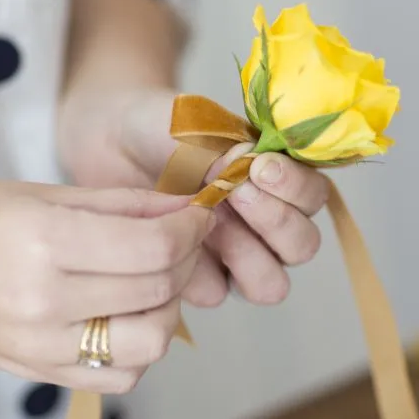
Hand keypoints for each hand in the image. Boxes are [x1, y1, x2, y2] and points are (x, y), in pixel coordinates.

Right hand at [0, 181, 212, 392]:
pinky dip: (138, 349)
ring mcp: (40, 347)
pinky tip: (126, 316)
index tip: (198, 214)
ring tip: (153, 281)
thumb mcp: (44, 194)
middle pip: (157, 292)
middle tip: (182, 240)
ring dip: (168, 309)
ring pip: (148, 346)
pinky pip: (117, 377)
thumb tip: (187, 206)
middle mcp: (44, 302)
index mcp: (45, 242)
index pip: (154, 248)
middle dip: (187, 260)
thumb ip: (123, 204)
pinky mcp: (38, 374)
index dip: (191, 229)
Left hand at [59, 87, 329, 307]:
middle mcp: (264, 224)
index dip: (295, 187)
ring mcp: (234, 257)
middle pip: (302, 246)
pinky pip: (215, 292)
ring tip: (208, 224)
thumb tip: (248, 162)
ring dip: (247, 257)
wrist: (105, 141)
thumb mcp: (191, 126)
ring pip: (270, 284)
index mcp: (276, 181)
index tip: (259, 166)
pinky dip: (197, 270)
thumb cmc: (157, 126)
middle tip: (236, 193)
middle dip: (276, 222)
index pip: (313, 196)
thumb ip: (222, 146)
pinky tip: (172, 242)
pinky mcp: (197, 279)